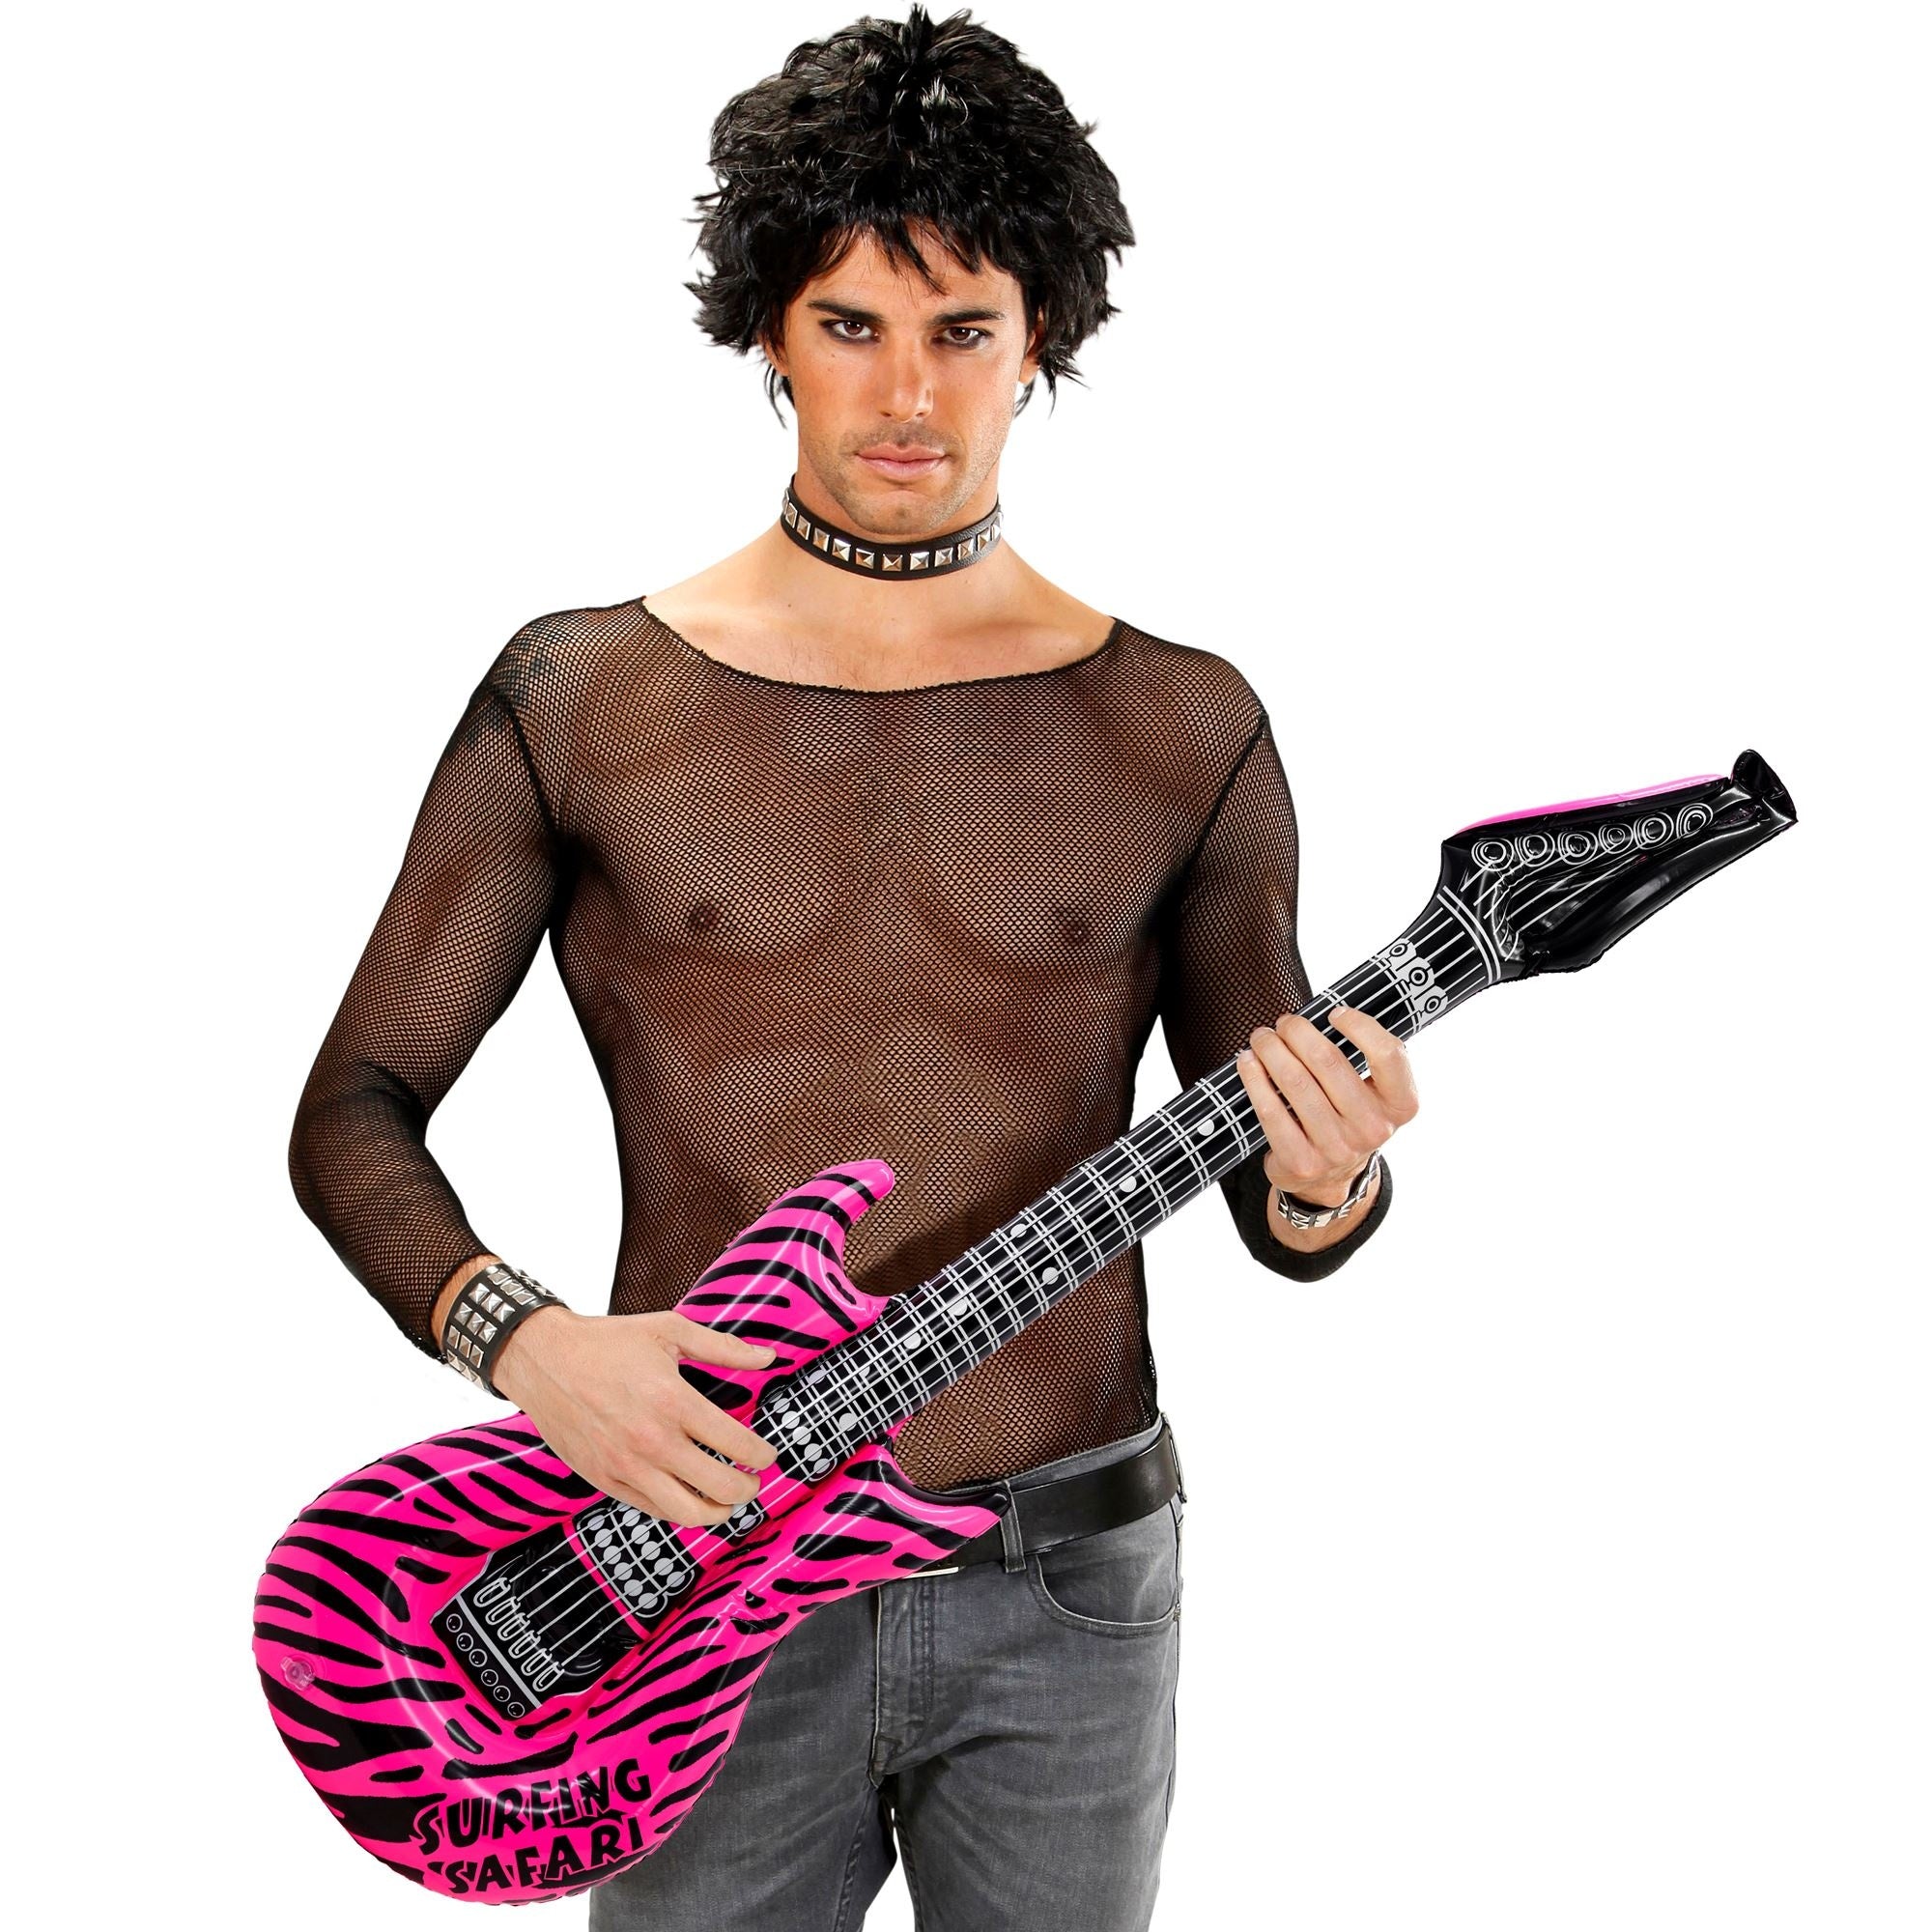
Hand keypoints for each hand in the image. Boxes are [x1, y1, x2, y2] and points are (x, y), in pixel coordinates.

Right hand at [493, 1307, 780, 1526]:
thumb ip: (724, 1347)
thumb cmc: (609, 1342)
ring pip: (687, 1514)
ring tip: (726, 1502)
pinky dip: (677, 1509)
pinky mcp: (603, 1480)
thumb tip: (771, 1357)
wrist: (543, 1359)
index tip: (767, 1455)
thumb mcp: (670, 1330)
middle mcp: (651, 1440)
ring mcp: (625, 1466)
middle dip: (748, 1490)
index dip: (763, 1456)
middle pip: (720, 1488)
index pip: (737, 1445)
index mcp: (674, 1402)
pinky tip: (687, 1494)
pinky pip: (651, 1510)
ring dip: (717, 1513)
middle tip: (753, 1481)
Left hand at [1235, 1004, 1418, 1207]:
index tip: (1334, 1012)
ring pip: (1296, 1082)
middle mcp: (1374, 1128)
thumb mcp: (1371, 1093)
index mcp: (1399, 1105)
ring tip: (1262, 1038)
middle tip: (1283, 1022)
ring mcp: (1338, 1148)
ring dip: (1271, 1051)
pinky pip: (1271, 1111)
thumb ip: (1361, 1057)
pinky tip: (1248, 1063)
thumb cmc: (1347, 1116)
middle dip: (1298, 1032)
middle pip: (1329, 1062)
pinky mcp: (1303, 1162)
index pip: (1388, 1053)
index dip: (1359, 1025)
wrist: (1331, 1178)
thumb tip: (1315, 1016)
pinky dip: (1254, 1080)